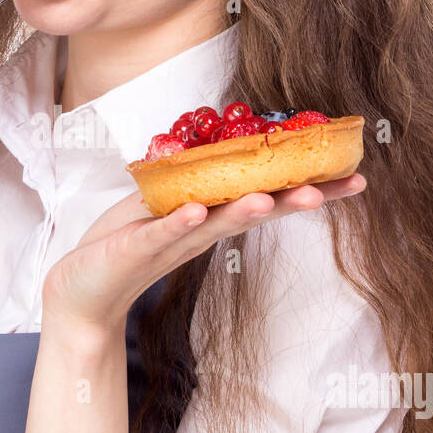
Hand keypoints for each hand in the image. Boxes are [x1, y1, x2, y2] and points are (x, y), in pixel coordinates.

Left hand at [40, 175, 367, 328]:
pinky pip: (163, 233)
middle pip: (255, 212)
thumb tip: (230, 143)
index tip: (352, 176)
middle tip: (331, 189)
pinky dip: (180, 223)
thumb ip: (197, 179)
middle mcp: (201, 230)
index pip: (267, 195)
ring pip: (215, 224)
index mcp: (212, 215)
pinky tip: (197, 212)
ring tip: (271, 198)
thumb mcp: (166, 201)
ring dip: (243, 211)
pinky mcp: (138, 248)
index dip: (308, 187)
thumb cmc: (124, 242)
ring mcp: (171, 241)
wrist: (81, 289)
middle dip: (293, 200)